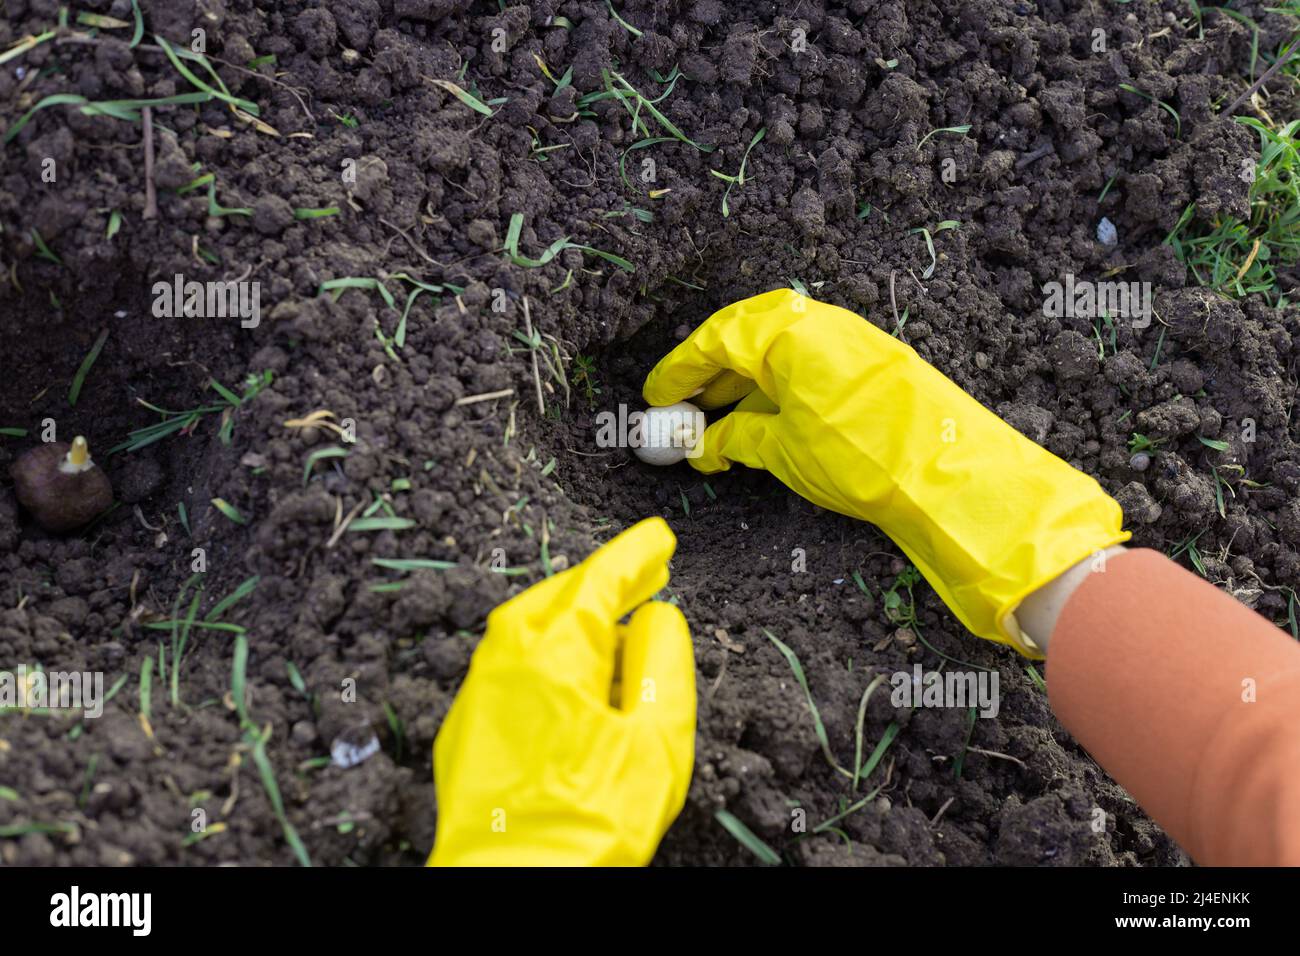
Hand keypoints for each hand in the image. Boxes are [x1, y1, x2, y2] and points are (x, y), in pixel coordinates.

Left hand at [428, 518, 694, 865]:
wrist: (511, 884)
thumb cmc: (588, 823)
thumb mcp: (658, 739)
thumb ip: (664, 662)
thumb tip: (657, 617)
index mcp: (556, 645)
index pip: (604, 575)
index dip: (638, 553)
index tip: (660, 537)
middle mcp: (507, 651)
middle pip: (564, 592)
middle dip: (610, 579)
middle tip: (651, 573)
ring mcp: (479, 685)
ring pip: (532, 623)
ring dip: (578, 613)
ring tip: (619, 618)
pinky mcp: (468, 720)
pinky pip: (511, 660)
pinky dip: (547, 649)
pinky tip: (574, 671)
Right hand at [644, 289, 1127, 656]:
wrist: (949, 477)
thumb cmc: (862, 456)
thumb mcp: (780, 449)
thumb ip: (732, 436)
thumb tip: (703, 440)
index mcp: (787, 329)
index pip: (714, 339)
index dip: (677, 371)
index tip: (654, 399)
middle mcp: (818, 323)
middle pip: (744, 340)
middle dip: (708, 377)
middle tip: (680, 414)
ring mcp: (849, 340)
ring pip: (777, 356)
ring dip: (742, 389)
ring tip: (715, 430)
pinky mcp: (870, 365)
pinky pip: (807, 367)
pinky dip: (777, 393)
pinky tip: (762, 427)